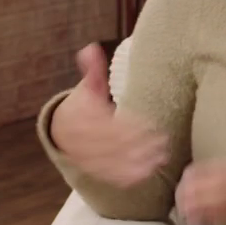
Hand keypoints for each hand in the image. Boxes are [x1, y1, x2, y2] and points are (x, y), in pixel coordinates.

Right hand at [48, 44, 168, 186]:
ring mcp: (88, 157)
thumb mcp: (88, 87)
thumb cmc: (83, 105)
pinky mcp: (94, 169)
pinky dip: (127, 176)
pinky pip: (110, 175)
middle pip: (113, 145)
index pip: (109, 124)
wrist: (61, 130)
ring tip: (161, 158)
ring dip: (137, 162)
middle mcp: (84, 139)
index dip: (130, 127)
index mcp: (84, 118)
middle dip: (139, 146)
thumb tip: (90, 48)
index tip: (151, 127)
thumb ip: (93, 70)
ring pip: (113, 162)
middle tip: (164, 144)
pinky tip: (147, 173)